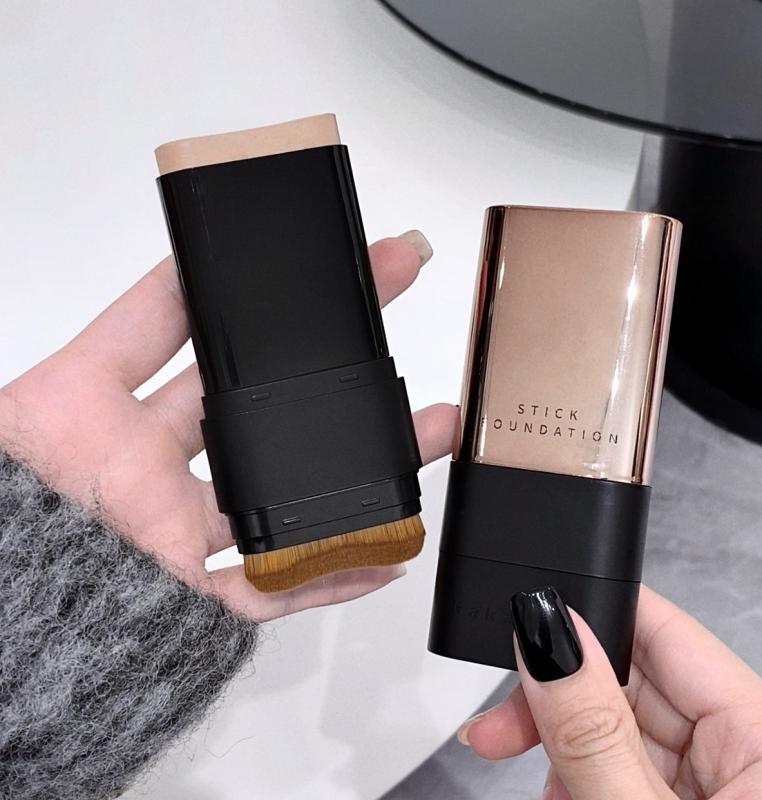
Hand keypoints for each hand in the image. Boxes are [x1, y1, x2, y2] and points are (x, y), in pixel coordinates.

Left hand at [0, 233, 455, 621]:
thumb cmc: (7, 502)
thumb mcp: (59, 392)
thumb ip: (131, 325)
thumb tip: (184, 259)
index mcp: (115, 419)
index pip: (205, 353)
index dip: (268, 319)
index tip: (323, 288)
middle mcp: (154, 476)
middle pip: (266, 424)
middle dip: (335, 386)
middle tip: (385, 346)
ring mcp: (179, 536)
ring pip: (288, 504)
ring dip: (360, 476)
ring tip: (419, 436)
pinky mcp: (192, 596)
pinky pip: (274, 589)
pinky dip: (331, 575)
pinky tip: (385, 548)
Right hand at [458, 585, 761, 798]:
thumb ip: (594, 734)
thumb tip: (547, 637)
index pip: (663, 629)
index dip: (587, 612)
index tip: (522, 619)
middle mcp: (754, 757)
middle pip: (633, 681)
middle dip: (559, 696)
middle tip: (497, 722)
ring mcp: (727, 788)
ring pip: (623, 729)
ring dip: (564, 747)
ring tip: (525, 772)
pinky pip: (631, 769)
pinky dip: (585, 778)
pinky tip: (560, 792)